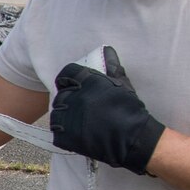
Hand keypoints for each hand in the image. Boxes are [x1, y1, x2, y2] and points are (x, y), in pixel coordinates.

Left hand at [50, 46, 163, 174]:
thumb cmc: (130, 109)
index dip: (68, 80)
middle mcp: (74, 96)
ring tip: (78, 123)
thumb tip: (107, 52)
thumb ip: (111, 68)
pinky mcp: (65, 136)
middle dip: (68, 101)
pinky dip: (65, 135)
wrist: (133, 138)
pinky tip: (77, 135)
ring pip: (56, 114)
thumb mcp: (122, 84)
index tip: (72, 86)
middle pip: (61, 95)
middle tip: (80, 109)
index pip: (66, 73)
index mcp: (86, 81)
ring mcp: (68, 117)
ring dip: (64, 118)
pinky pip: (58, 133)